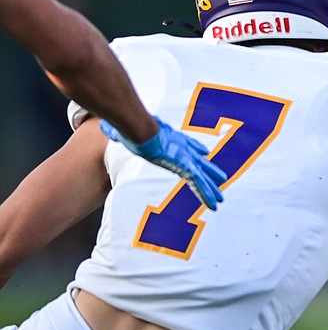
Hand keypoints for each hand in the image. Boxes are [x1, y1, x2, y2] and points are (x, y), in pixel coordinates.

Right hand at [101, 117, 227, 209]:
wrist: (139, 128)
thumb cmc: (132, 129)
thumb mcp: (124, 131)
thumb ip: (117, 132)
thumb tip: (104, 127)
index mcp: (171, 140)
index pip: (187, 145)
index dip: (196, 149)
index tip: (204, 153)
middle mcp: (181, 149)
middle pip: (198, 162)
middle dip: (210, 172)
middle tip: (222, 179)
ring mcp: (184, 157)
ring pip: (201, 176)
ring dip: (211, 188)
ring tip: (221, 199)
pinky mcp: (183, 165)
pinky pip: (198, 183)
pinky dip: (206, 193)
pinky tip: (214, 202)